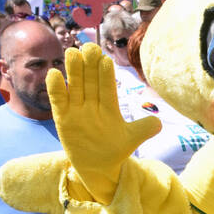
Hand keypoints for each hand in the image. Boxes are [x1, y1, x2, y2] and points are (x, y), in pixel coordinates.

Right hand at [47, 44, 160, 203]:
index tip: (106, 60)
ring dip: (73, 71)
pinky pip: (59, 101)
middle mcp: (93, 104)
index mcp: (109, 106)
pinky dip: (56, 89)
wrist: (97, 166)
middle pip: (90, 82)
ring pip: (75, 87)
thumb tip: (159, 124)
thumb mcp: (130, 140)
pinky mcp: (63, 118)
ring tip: (72, 52)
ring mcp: (77, 109)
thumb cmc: (115, 149)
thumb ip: (143, 130)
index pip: (108, 88)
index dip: (106, 75)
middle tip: (89, 47)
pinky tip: (54, 74)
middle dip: (90, 65)